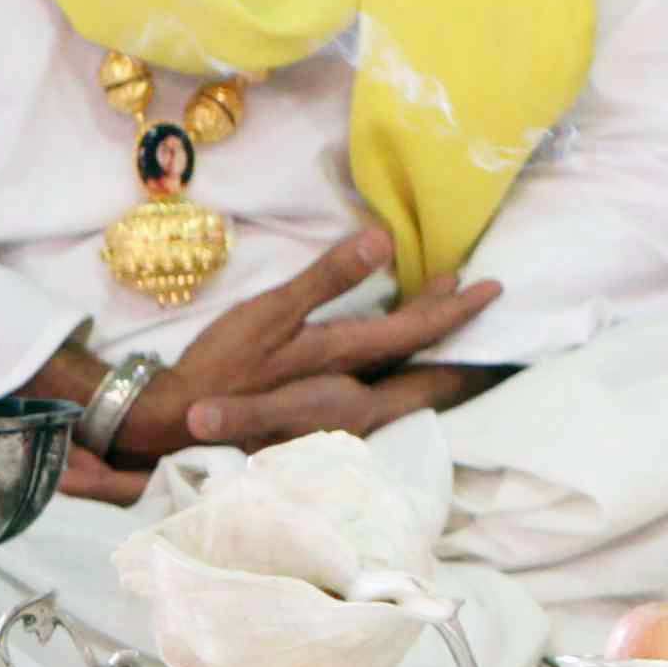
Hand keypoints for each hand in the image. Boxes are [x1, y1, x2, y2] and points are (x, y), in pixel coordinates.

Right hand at [115, 229, 504, 457]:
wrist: (176, 427)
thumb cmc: (223, 366)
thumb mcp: (271, 315)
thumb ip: (328, 279)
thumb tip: (384, 239)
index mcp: (349, 367)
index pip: (418, 334)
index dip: (455, 310)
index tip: (491, 288)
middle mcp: (357, 399)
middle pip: (425, 369)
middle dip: (457, 339)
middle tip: (484, 305)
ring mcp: (341, 417)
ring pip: (405, 384)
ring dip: (430, 351)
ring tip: (446, 315)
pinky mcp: (321, 423)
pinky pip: (379, 393)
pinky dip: (400, 369)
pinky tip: (395, 358)